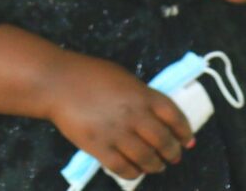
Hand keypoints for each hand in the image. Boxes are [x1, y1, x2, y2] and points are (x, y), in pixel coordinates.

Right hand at [45, 53, 193, 181]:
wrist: (57, 83)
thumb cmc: (89, 74)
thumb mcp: (123, 77)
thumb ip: (141, 95)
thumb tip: (155, 114)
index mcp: (142, 94)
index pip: (174, 116)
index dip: (184, 131)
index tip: (188, 140)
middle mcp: (134, 115)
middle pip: (164, 141)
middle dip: (173, 152)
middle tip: (173, 156)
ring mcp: (117, 133)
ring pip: (146, 159)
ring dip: (156, 165)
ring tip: (157, 165)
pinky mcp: (99, 148)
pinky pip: (123, 168)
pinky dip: (133, 172)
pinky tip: (136, 170)